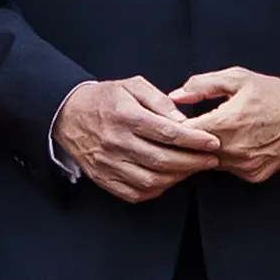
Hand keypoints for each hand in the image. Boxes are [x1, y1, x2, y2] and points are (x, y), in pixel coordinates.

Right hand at [55, 75, 222, 199]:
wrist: (67, 114)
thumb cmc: (104, 99)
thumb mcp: (131, 86)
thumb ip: (159, 100)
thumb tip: (182, 119)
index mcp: (125, 116)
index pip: (168, 132)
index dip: (194, 140)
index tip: (212, 142)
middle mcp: (116, 142)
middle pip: (162, 159)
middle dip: (193, 161)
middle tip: (211, 159)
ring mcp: (109, 163)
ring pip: (151, 179)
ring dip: (178, 177)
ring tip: (193, 168)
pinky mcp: (104, 178)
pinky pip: (135, 192)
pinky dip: (157, 189)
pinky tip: (169, 179)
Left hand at [172, 67, 279, 181]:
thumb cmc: (274, 94)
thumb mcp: (238, 78)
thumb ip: (202, 85)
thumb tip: (175, 95)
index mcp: (226, 123)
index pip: (184, 133)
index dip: (176, 126)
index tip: (175, 119)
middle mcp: (234, 149)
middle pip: (194, 152)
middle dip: (189, 140)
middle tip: (193, 128)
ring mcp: (245, 165)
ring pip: (210, 163)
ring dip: (206, 152)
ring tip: (216, 133)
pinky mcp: (254, 175)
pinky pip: (230, 169)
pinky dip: (227, 159)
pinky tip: (234, 144)